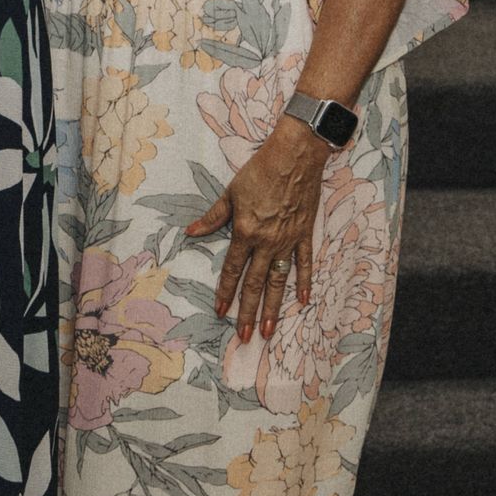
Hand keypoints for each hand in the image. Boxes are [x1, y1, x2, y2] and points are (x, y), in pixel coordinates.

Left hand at [185, 118, 327, 340]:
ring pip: (280, 282)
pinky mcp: (305, 236)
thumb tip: (190, 233)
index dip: (224, 291)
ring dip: (275, 308)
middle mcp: (267, 242)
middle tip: (245, 337)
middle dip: (249, 312)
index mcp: (246, 232)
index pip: (232, 269)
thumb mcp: (230, 193)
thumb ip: (212, 218)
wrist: (294, 158)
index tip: (220, 311)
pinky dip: (305, 283)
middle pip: (256, 284)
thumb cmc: (259, 172)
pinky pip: (305, 264)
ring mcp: (288, 241)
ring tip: (270, 331)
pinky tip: (304, 301)